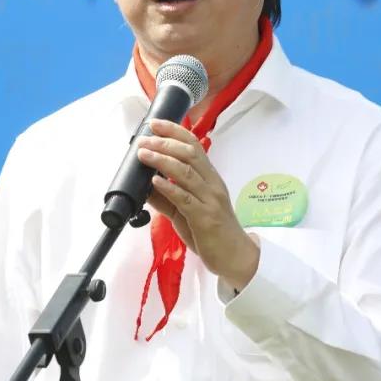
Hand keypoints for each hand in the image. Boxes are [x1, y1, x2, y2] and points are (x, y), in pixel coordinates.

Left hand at [136, 118, 259, 290]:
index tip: (155, 123)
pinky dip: (169, 188)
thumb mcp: (186, 212)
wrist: (236, 258)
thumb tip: (145, 187)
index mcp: (209, 178)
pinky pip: (185, 199)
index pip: (193, 146)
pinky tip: (155, 182)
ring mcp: (210, 200)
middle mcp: (211, 184)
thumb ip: (168, 198)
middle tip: (145, 138)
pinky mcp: (205, 218)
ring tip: (145, 154)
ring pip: (186, 172)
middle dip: (165, 142)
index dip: (174, 131)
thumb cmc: (212, 233)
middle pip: (189, 154)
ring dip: (162, 160)